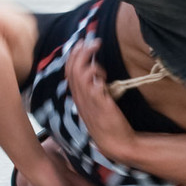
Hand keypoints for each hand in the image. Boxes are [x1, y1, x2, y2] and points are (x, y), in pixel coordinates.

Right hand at [65, 42, 137, 162]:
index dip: (74, 55)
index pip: (69, 71)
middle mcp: (80, 98)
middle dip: (81, 51)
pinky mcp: (99, 103)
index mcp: (78, 97)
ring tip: (98, 56)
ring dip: (89, 60)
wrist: (116, 143)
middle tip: (93, 42)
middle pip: (72, 68)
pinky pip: (92, 83)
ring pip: (80, 72)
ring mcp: (88, 101)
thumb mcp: (97, 104)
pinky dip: (95, 74)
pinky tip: (103, 78)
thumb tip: (97, 74)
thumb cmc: (109, 124)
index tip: (83, 44)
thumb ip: (94, 90)